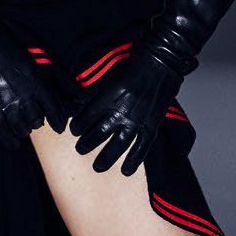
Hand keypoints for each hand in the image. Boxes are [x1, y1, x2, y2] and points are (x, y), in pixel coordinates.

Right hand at [0, 15, 69, 150]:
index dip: (58, 121)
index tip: (59, 126)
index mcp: (38, 83)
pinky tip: (13, 143)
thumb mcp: (39, 54)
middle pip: (38, 122)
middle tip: (34, 115)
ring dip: (24, 128)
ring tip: (22, 124)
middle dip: (38, 120)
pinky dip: (10, 140)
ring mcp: (5, 103)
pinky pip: (3, 132)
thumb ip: (60, 75)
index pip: (55, 111)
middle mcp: (24, 97)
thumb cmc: (9, 39)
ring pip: (22, 128)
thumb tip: (79, 93)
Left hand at [66, 39, 186, 174]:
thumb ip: (95, 94)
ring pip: (118, 145)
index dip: (78, 127)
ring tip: (97, 167)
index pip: (87, 117)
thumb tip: (77, 105)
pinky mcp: (152, 125)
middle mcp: (122, 110)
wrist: (161, 64)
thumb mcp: (110, 78)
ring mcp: (138, 120)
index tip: (75, 131)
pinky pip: (141, 148)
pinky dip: (133, 161)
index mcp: (109, 97)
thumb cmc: (134, 67)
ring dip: (106, 159)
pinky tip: (125, 171)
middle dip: (86, 145)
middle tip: (80, 150)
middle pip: (99, 134)